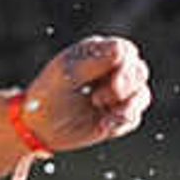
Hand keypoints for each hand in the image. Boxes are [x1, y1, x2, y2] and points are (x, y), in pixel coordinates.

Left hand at [18, 34, 149, 155]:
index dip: (124, 66)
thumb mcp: (64, 77)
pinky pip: (133, 117)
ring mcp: (118, 93)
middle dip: (124, 86)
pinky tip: (103, 125)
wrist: (39, 128)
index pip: (125, 51)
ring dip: (124, 106)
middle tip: (98, 99)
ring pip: (141, 95)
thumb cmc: (47, 95)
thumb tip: (121, 50)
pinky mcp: (119, 114)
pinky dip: (120, 122)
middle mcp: (112, 70)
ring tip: (98, 110)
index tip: (112, 82)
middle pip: (139, 71)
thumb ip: (92, 63)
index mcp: (96, 53)